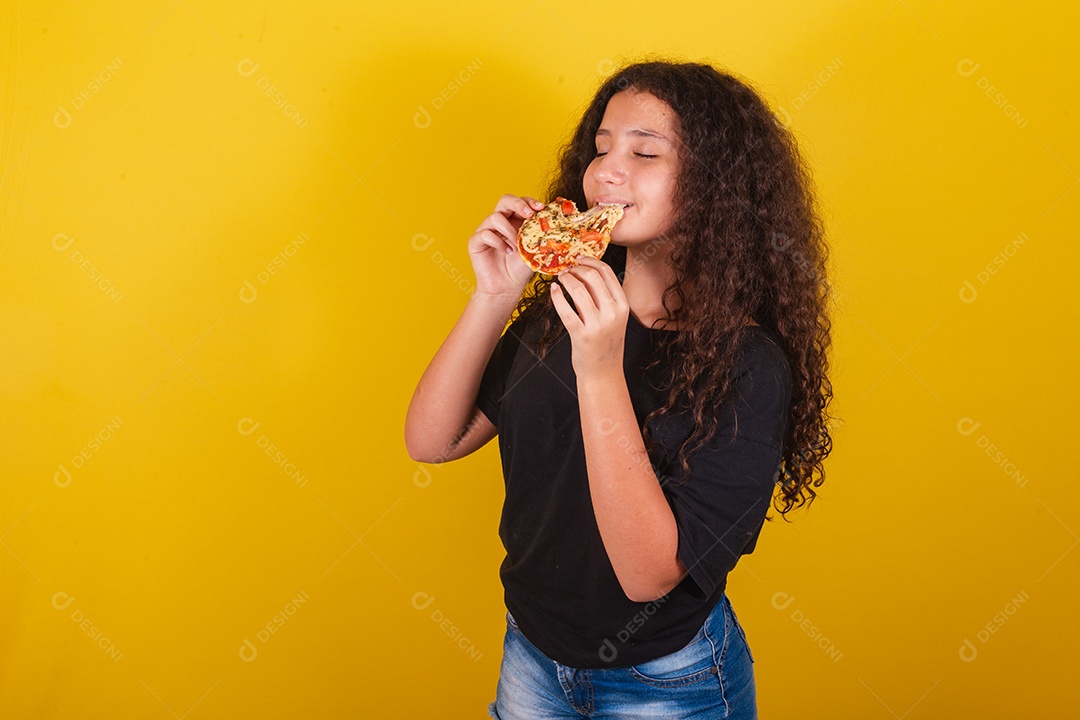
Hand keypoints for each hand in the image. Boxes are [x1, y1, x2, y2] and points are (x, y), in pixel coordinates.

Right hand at [468, 194, 543, 301]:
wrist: (507, 287)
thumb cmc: (521, 269)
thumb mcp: (535, 249)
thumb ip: (541, 235)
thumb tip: (556, 222)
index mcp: (514, 221)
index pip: (521, 202)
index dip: (530, 201)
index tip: (541, 208)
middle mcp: (500, 222)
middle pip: (505, 200)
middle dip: (518, 204)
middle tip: (529, 214)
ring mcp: (486, 230)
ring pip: (495, 217)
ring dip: (509, 230)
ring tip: (516, 245)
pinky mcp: (475, 241)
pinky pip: (485, 234)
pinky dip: (498, 242)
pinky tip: (506, 251)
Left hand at [549, 256, 628, 381]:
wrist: (603, 373)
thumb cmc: (605, 343)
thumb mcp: (613, 318)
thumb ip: (603, 298)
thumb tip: (584, 272)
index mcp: (623, 306)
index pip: (607, 273)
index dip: (591, 261)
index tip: (579, 258)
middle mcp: (612, 313)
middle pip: (592, 277)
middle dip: (576, 268)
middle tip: (566, 269)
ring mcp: (597, 325)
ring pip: (578, 290)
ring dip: (566, 280)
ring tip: (560, 278)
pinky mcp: (581, 335)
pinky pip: (565, 309)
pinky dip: (557, 296)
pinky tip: (553, 291)